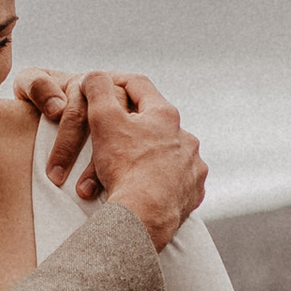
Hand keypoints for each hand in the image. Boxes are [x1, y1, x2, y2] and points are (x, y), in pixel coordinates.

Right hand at [16, 65, 197, 205]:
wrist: (145, 214)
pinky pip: (177, 181)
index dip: (118, 82)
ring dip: (149, 159)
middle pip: (155, 124)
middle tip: (112, 140)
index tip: (103, 88)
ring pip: (168, 155)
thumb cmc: (125, 166)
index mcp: (165, 115)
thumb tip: (96, 76)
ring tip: (126, 172)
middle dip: (133, 130)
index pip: (140, 86)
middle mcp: (186, 137)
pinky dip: (162, 183)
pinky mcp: (193, 191)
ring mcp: (193, 166)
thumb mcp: (104, 120)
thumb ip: (98, 91)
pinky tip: (147, 191)